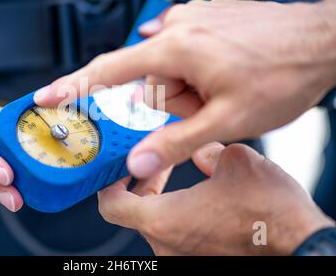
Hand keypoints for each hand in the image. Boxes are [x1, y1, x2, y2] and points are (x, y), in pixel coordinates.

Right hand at [34, 0, 335, 178]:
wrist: (322, 40)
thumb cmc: (282, 72)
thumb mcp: (227, 119)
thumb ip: (176, 141)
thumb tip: (138, 159)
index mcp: (174, 49)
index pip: (107, 70)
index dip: (73, 86)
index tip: (47, 96)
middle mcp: (177, 28)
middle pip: (146, 78)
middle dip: (167, 102)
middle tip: (203, 109)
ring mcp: (191, 21)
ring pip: (168, 69)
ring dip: (186, 90)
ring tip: (221, 92)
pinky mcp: (204, 21)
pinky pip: (182, 54)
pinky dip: (193, 73)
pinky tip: (219, 77)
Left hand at [98, 143, 334, 254]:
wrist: (300, 245)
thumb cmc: (268, 212)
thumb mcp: (235, 161)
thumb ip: (206, 151)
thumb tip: (201, 152)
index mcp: (163, 220)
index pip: (112, 205)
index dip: (110, 184)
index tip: (119, 170)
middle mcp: (166, 244)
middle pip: (133, 213)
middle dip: (143, 184)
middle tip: (158, 165)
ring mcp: (181, 256)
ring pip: (156, 223)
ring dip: (163, 198)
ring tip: (183, 176)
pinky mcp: (198, 259)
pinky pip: (176, 235)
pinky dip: (179, 214)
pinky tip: (203, 198)